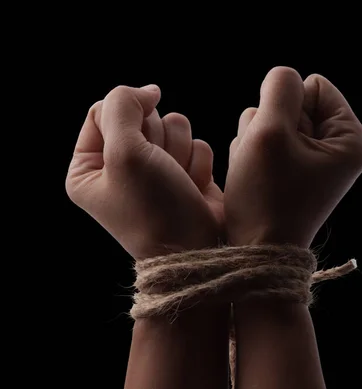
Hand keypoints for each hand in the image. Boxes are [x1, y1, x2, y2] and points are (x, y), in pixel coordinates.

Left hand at [66, 84, 223, 259]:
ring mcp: (155, 172)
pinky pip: (195, 143)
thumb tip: (148, 91)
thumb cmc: (154, 210)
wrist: (195, 249)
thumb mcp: (124, 152)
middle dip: (156, 140)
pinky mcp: (185, 174)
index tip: (140, 143)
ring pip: (173, 125)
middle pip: (141, 116)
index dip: (127, 116)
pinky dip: (197, 164)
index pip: (102, 110)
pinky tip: (192, 188)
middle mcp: (119, 169)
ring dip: (179, 152)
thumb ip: (122, 105)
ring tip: (177, 182)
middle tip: (159, 171)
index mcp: (88, 169)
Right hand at [224, 67, 361, 248]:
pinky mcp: (292, 172)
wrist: (256, 250)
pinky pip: (266, 143)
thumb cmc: (266, 197)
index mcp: (351, 139)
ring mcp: (313, 161)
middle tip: (267, 164)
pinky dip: (254, 157)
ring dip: (257, 142)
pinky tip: (255, 180)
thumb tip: (283, 79)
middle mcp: (338, 148)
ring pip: (274, 122)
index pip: (312, 85)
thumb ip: (279, 88)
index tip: (280, 146)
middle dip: (270, 128)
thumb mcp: (271, 131)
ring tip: (259, 173)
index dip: (285, 108)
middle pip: (293, 104)